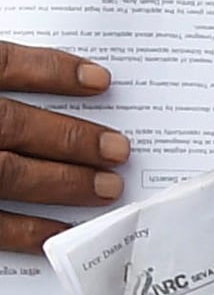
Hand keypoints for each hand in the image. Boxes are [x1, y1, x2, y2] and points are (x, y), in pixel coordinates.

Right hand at [0, 42, 125, 253]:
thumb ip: (2, 75)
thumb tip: (69, 83)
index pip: (2, 65)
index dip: (51, 70)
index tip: (101, 80)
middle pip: (12, 124)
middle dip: (70, 137)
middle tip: (121, 150)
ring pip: (8, 174)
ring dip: (62, 181)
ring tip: (109, 187)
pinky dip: (26, 230)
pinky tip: (63, 229)